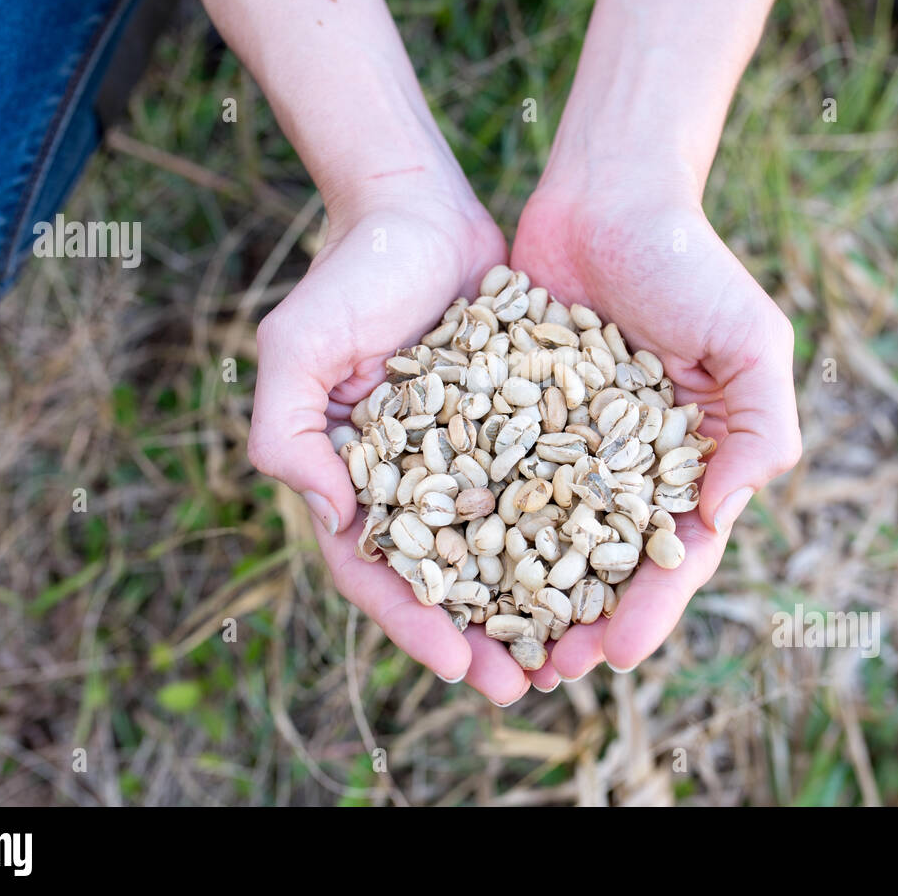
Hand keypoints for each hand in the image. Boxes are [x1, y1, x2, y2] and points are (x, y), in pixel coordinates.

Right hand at [247, 189, 536, 704]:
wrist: (418, 212)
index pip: (380, 573)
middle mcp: (418, 481)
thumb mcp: (296, 348)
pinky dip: (573, 529)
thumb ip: (287, 432)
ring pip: (508, 546)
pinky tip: (610, 566)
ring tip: (577, 650)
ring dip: (536, 603)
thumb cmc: (348, 277)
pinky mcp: (524, 426)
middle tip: (527, 685)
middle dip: (484, 637)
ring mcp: (473, 457)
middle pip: (451, 578)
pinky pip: (551, 487)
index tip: (459, 666)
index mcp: (355, 482)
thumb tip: (330, 513)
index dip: (415, 625)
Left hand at [509, 178, 801, 679]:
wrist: (609, 194)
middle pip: (601, 562)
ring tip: (494, 647)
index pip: (673, 554)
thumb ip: (760, 427)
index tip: (616, 653)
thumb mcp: (751, 341)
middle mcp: (622, 464)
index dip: (649, 608)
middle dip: (577, 621)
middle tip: (545, 673)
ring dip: (519, 595)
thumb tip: (722, 514)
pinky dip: (473, 523)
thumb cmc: (691, 264)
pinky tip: (447, 567)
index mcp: (689, 462)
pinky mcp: (507, 414)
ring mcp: (562, 443)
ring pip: (539, 535)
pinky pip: (489, 478)